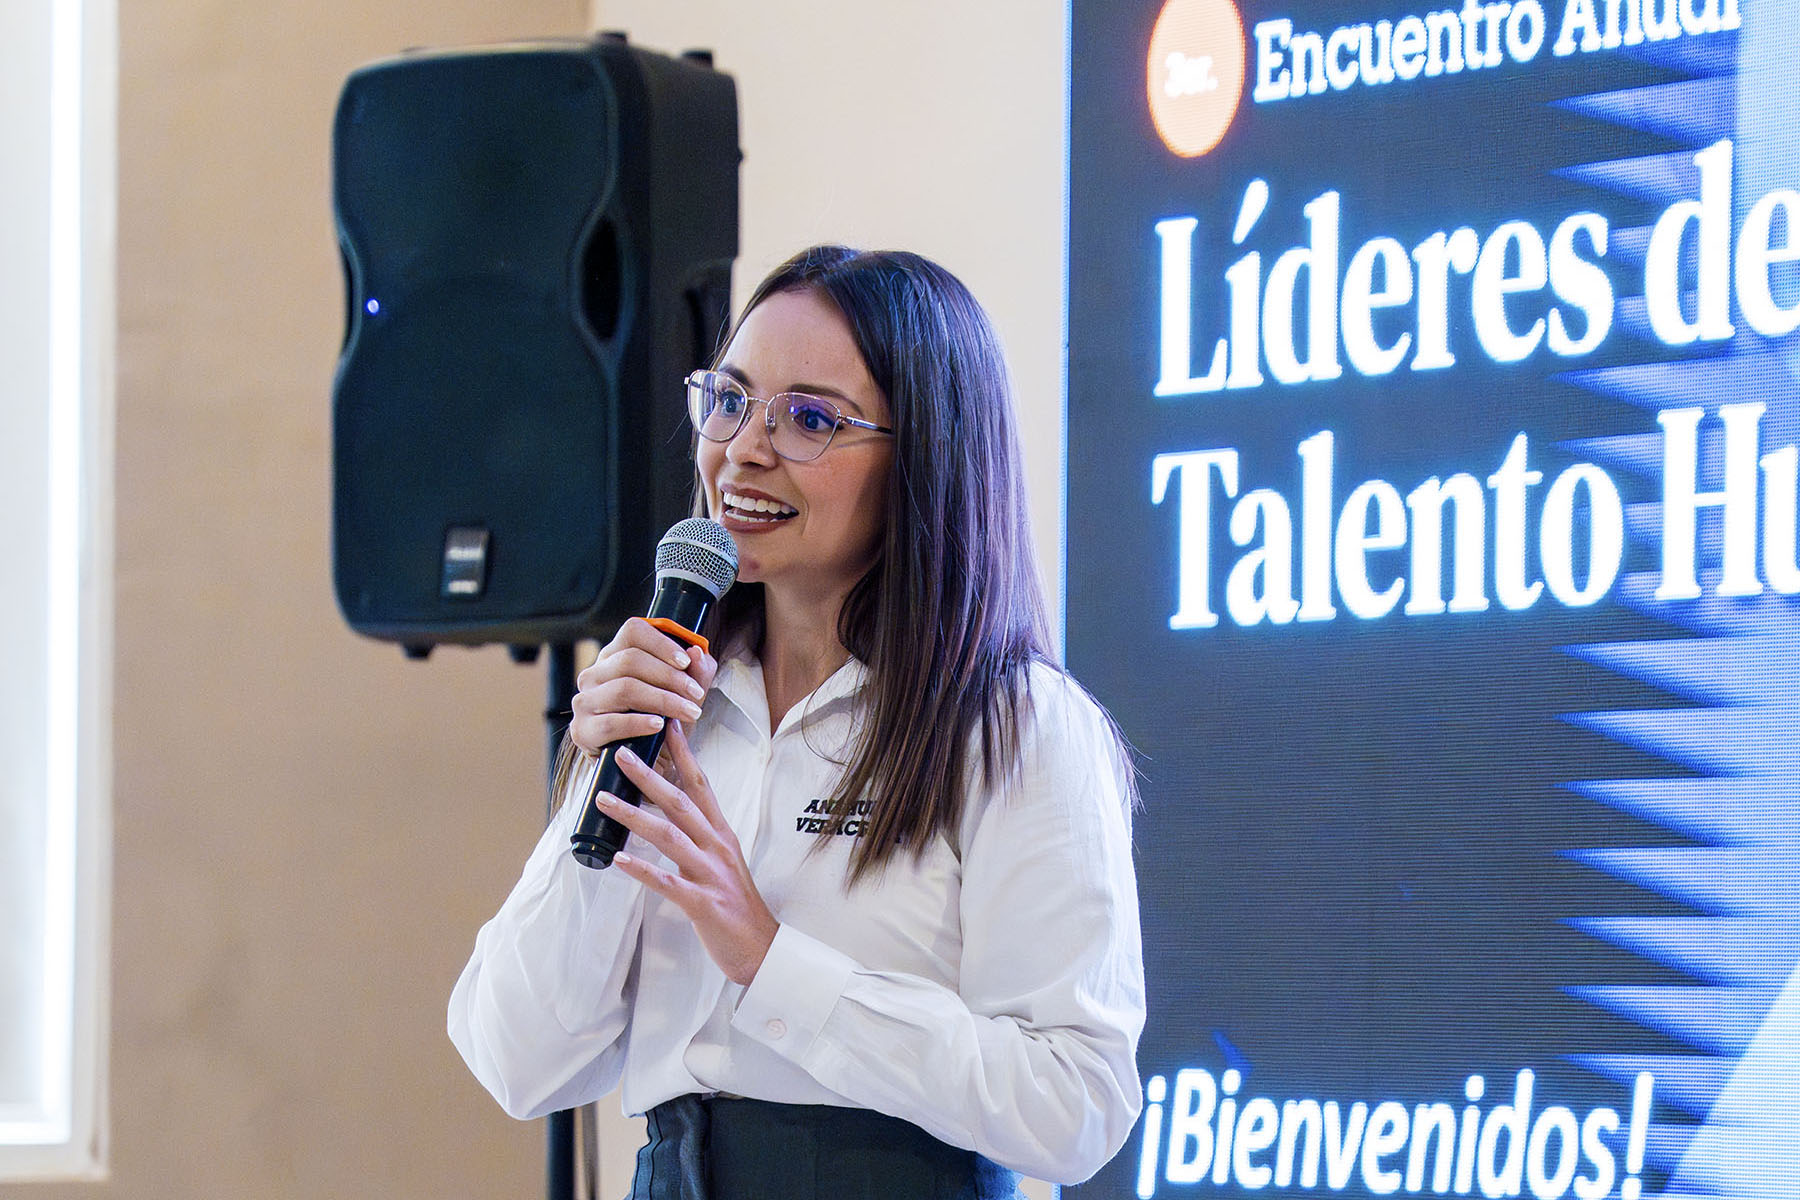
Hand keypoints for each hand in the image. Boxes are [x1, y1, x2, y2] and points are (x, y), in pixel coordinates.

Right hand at [570, 618, 717, 765]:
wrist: (642, 768)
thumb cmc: (662, 726)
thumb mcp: (684, 697)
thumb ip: (695, 674)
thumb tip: (698, 652)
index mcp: (615, 657)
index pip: (633, 631)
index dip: (661, 643)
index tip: (686, 662)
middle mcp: (594, 674)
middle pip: (630, 660)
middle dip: (669, 676)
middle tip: (695, 694)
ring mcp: (584, 702)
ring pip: (624, 688)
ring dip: (662, 700)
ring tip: (688, 712)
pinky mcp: (582, 730)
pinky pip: (612, 722)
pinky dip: (639, 723)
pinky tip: (659, 725)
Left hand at [598, 722, 777, 985]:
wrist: (763, 949)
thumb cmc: (737, 905)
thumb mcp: (722, 861)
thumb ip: (699, 838)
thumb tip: (668, 817)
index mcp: (721, 834)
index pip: (700, 785)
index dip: (684, 755)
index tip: (668, 725)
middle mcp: (716, 847)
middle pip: (680, 803)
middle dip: (649, 776)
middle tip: (623, 754)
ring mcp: (710, 874)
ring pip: (669, 836)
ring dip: (634, 815)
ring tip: (604, 800)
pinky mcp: (703, 903)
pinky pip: (668, 883)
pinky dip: (642, 870)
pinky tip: (619, 862)